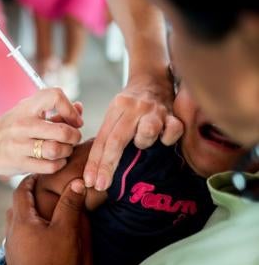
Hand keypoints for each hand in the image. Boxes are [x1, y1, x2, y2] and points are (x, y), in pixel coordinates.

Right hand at [0, 88, 82, 174]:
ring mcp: (20, 145)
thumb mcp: (27, 112)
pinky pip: (50, 166)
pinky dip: (59, 164)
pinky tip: (56, 160)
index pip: (55, 96)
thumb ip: (55, 111)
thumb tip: (79, 109)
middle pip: (63, 131)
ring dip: (67, 152)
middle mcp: (23, 124)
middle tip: (73, 139)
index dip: (71, 109)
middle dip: (75, 136)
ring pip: (57, 150)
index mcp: (26, 107)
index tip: (74, 120)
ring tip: (64, 150)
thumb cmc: (9, 128)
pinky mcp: (19, 163)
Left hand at [5, 175, 86, 264]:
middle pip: (15, 208)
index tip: (38, 175)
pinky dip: (27, 230)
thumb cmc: (55, 263)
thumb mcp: (67, 230)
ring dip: (25, 215)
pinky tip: (40, 237)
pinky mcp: (15, 263)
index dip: (29, 181)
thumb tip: (76, 183)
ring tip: (42, 214)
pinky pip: (18, 238)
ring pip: (15, 225)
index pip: (20, 192)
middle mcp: (12, 233)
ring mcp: (11, 250)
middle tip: (40, 192)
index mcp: (21, 221)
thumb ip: (70, 205)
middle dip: (26, 197)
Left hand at [83, 74, 183, 190]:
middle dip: (107, 165)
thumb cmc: (131, 106)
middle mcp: (134, 108)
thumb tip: (96, 172)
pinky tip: (165, 140)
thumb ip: (108, 137)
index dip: (95, 163)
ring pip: (146, 132)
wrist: (154, 79)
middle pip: (117, 140)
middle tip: (100, 185)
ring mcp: (154, 110)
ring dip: (143, 143)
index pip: (102, 140)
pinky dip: (168, 138)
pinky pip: (173, 130)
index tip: (90, 182)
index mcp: (117, 108)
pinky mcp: (173, 114)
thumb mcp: (115, 114)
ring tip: (142, 144)